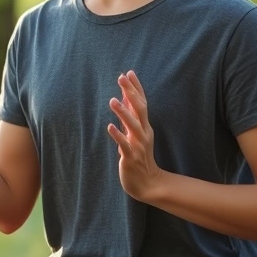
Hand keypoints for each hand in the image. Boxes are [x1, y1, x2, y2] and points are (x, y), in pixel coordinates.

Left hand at [107, 70, 162, 201]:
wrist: (147, 183)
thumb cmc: (138, 156)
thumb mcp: (135, 134)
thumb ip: (130, 116)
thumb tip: (124, 97)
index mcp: (145, 126)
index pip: (142, 102)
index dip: (136, 88)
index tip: (129, 72)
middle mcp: (143, 133)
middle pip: (140, 109)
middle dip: (131, 93)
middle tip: (121, 77)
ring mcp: (138, 145)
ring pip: (133, 126)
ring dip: (123, 112)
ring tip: (113, 100)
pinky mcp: (130, 157)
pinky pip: (124, 145)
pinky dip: (118, 135)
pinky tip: (110, 126)